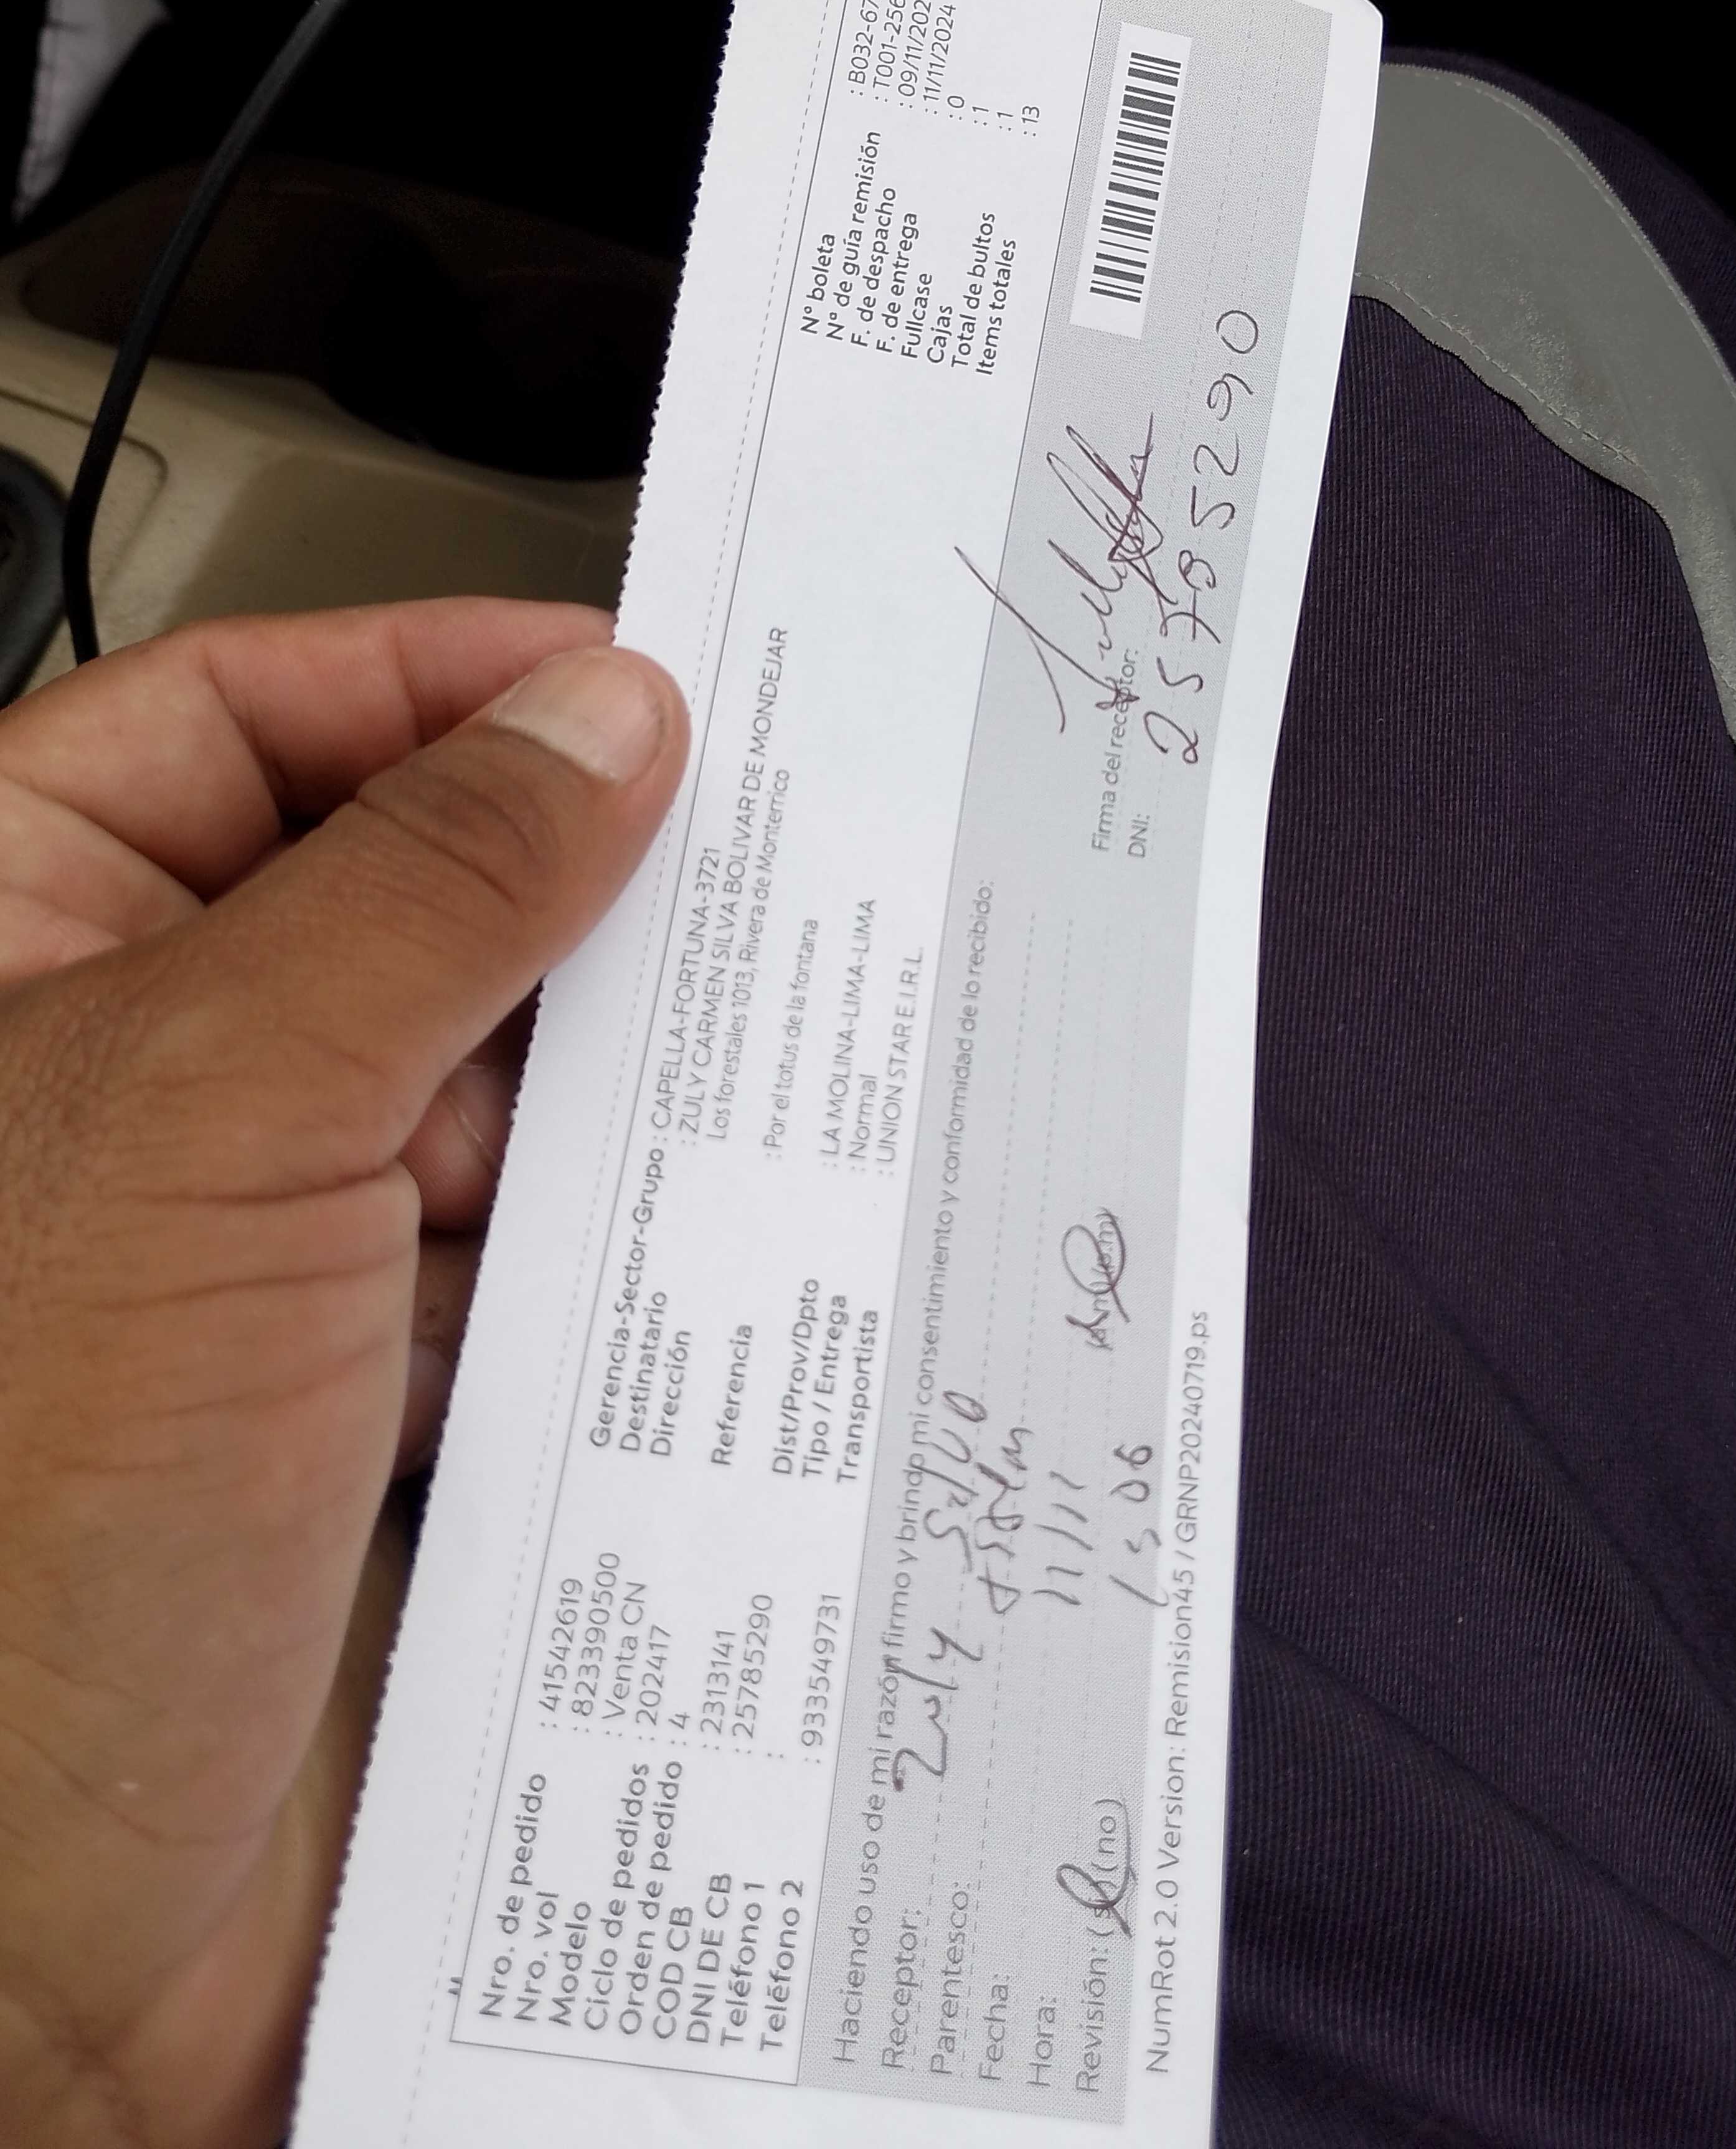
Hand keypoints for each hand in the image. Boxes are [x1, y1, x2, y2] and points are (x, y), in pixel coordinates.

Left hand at [0, 600, 686, 2147]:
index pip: (243, 722)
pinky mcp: (339, 1394)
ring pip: (462, 1085)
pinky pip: (504, 1258)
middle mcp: (114, 1084)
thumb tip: (596, 725)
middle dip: (556, 900)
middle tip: (749, 873)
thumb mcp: (216, 1111)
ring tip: (740, 1070)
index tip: (637, 684)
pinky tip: (672, 1246)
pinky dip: (593, 1247)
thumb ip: (423, 891)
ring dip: (591, 1092)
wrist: (15, 1962)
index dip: (441, 686)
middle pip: (379, 898)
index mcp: (5, 949)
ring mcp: (233, 1248)